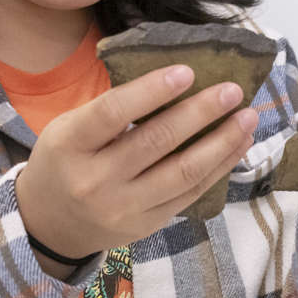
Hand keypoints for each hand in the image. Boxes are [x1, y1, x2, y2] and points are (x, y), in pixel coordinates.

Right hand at [16, 64, 259, 268]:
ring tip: (247, 118)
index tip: (188, 71)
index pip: (112, 112)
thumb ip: (110, 110)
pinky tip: (237, 146)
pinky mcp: (147, 225)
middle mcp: (95, 180)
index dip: (151, 91)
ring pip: (183, 172)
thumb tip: (174, 80)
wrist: (50, 225)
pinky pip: (191, 194)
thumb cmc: (63, 162)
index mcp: (70, 145)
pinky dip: (219, 168)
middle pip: (156, 142)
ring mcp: (124, 207)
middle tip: (232, 90)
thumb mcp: (68, 129)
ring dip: (222, 143)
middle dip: (201, 113)